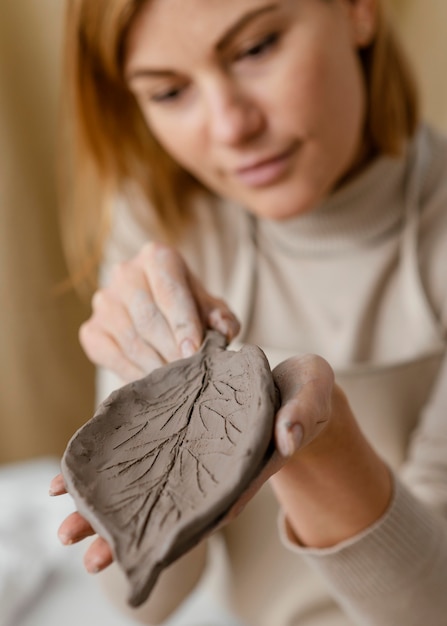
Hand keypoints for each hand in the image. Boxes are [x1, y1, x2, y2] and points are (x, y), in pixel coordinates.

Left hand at [50, 354, 335, 572]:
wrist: (290, 381)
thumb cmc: (305, 395)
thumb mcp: (311, 399)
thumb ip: (301, 417)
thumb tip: (287, 438)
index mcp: (245, 468)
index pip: (210, 508)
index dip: (176, 534)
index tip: (140, 556)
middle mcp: (213, 466)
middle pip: (167, 504)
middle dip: (129, 528)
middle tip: (86, 554)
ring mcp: (194, 447)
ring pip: (147, 478)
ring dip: (109, 497)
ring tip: (65, 518)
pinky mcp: (181, 422)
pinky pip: (143, 441)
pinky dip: (113, 457)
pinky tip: (78, 470)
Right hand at [80, 242, 239, 381]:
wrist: (159, 311)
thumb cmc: (190, 308)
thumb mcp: (211, 308)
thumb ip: (222, 318)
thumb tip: (223, 331)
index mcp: (157, 257)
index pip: (169, 292)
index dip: (183, 324)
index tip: (194, 351)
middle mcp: (125, 273)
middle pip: (148, 318)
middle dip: (171, 350)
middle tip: (189, 373)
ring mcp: (104, 301)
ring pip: (130, 340)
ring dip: (155, 365)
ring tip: (176, 381)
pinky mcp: (91, 329)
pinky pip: (112, 356)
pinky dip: (134, 374)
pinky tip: (152, 383)